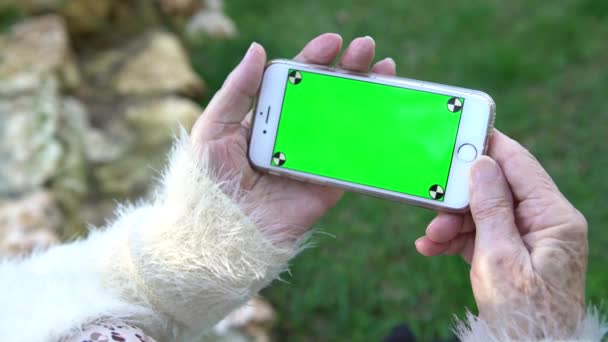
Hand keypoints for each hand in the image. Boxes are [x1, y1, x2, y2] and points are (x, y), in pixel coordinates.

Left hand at [191, 34, 396, 241]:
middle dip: (348, 69)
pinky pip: (352, 157)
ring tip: (384, 69)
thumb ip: (237, 90)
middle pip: (327, 95)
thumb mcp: (214, 127)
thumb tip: (258, 49)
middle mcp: (294, 134)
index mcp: (268, 117)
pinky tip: (386, 113)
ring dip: (367, 94)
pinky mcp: (327, 184)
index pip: (296, 81)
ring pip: (346, 121)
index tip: (333, 42)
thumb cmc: (208, 179)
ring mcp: (313, 158)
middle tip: (365, 49)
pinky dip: (372, 136)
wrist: (221, 233)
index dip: (315, 59)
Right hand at [416, 130, 587, 337]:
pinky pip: (479, 235)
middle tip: (433, 201)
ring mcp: (525, 239)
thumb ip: (490, 207)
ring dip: (452, 222)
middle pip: (495, 189)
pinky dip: (455, 239)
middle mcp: (542, 222)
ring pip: (482, 213)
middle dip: (460, 196)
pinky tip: (431, 246)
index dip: (490, 145)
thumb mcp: (500, 257)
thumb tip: (481, 163)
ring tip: (431, 237)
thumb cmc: (523, 313)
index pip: (520, 165)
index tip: (460, 131)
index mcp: (553, 217)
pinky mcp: (509, 254)